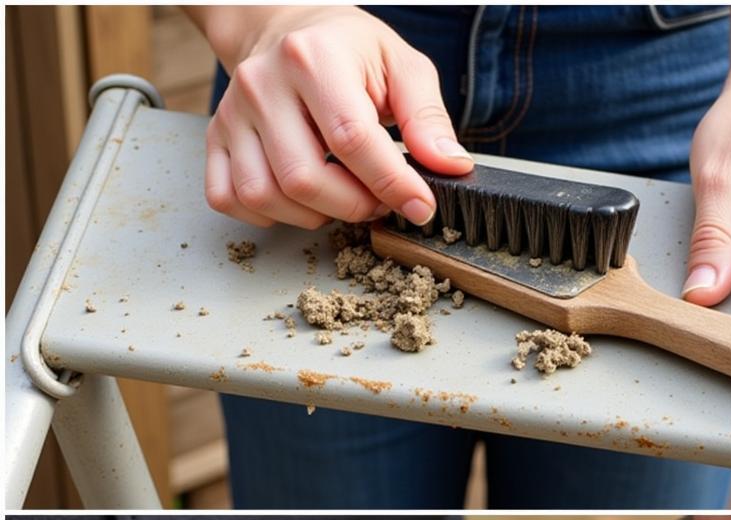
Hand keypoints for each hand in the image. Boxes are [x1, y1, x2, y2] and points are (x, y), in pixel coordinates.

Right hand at [194, 5, 472, 227]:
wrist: (286, 28)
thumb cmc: (350, 53)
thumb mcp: (402, 67)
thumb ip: (428, 117)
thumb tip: (452, 166)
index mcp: (313, 58)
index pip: (352, 139)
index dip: (392, 185)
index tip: (420, 207)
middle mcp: (262, 83)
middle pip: (304, 179)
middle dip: (353, 207)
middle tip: (378, 201)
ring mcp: (232, 113)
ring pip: (266, 196)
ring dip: (313, 216)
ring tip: (342, 198)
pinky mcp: (216, 138)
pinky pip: (232, 198)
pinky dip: (270, 215)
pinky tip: (300, 200)